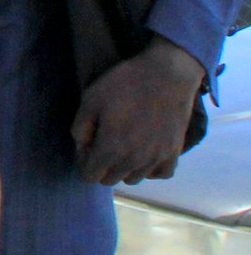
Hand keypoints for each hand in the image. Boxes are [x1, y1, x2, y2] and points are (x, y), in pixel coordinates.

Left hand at [74, 37, 206, 185]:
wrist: (167, 75)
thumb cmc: (125, 83)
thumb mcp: (91, 99)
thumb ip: (80, 127)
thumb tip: (81, 145)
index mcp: (112, 148)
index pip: (90, 175)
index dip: (83, 161)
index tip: (87, 143)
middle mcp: (135, 160)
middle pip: (110, 179)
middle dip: (101, 164)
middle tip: (103, 141)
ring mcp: (157, 158)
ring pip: (133, 179)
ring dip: (123, 167)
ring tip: (124, 143)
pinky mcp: (174, 152)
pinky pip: (159, 174)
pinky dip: (149, 169)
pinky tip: (144, 152)